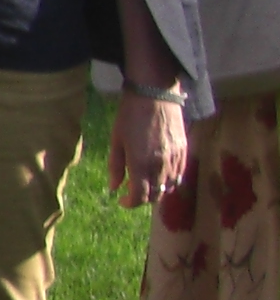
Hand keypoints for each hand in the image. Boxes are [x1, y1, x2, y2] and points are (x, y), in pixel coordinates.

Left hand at [109, 88, 189, 209]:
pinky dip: (169, 181)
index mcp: (141, 164)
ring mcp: (175, 159)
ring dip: (156, 190)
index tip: (122, 200)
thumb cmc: (130, 116)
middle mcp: (161, 166)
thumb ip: (116, 167)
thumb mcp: (116, 141)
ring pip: (169, 187)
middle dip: (142, 198)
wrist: (155, 96)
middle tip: (131, 190)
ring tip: (144, 181)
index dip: (130, 203)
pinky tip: (159, 174)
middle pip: (156, 195)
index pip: (140, 197)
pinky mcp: (184, 152)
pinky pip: (179, 175)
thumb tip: (114, 188)